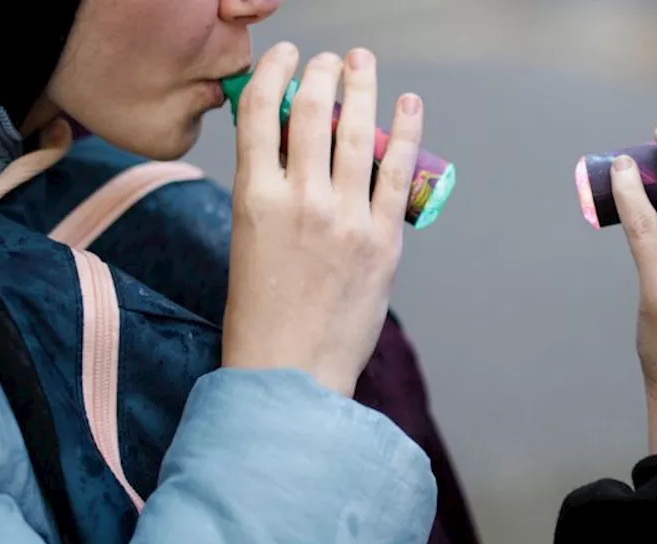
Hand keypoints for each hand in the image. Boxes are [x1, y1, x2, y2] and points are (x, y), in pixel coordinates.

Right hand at [222, 43, 424, 396]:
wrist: (291, 373)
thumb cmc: (262, 315)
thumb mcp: (249, 242)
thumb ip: (269, 192)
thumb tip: (294, 147)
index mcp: (254, 199)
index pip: (259, 113)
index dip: (275, 73)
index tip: (288, 57)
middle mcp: (300, 200)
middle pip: (312, 112)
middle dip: (323, 73)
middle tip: (331, 59)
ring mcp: (345, 218)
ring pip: (356, 132)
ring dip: (362, 86)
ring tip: (364, 62)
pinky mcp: (383, 240)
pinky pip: (397, 172)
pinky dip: (405, 131)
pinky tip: (408, 103)